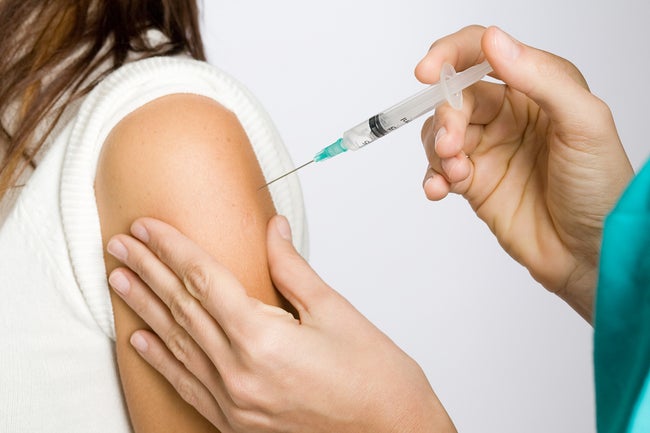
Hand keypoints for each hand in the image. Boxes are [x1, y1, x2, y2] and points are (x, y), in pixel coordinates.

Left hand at [107, 216, 455, 432]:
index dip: (172, 248)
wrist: (392, 432)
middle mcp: (239, 372)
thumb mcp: (335, 311)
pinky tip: (141, 340)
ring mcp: (233, 401)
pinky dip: (162, 359)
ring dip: (145, 308)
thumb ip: (292, 268)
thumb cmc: (374, 376)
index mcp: (263, 338)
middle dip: (147, 270)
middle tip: (118, 244)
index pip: (203, 280)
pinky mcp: (237, 421)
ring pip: (177, 343)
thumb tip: (272, 229)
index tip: (146, 226)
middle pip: (182, 309)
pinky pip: (187, 384)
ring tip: (119, 280)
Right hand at [416, 25, 632, 320]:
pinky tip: (441, 189)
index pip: (482, 54)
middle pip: (454, 97)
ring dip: (437, 148)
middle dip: (445, 117)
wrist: (589, 252)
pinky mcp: (473, 181)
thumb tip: (494, 41)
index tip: (428, 72)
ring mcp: (487, 148)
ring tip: (455, 171)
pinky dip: (432, 177)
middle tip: (453, 145)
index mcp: (535, 88)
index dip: (450, 55)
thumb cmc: (600, 187)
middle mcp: (507, 115)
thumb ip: (541, 78)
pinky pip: (437, 170)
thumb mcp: (585, 123)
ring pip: (439, 132)